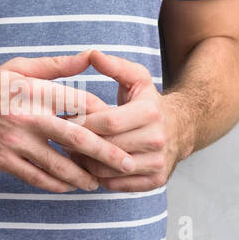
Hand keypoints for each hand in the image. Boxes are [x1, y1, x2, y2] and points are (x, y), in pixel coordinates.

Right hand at [0, 50, 138, 192]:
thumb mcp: (18, 68)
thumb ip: (55, 66)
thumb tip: (89, 56)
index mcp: (33, 90)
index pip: (80, 103)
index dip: (103, 116)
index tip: (119, 126)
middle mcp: (26, 116)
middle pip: (77, 138)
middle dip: (106, 153)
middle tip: (126, 163)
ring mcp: (15, 141)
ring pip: (59, 164)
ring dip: (83, 176)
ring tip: (98, 182)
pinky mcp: (4, 161)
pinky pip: (37, 178)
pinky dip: (57, 185)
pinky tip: (69, 186)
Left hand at [64, 50, 184, 190]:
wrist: (179, 128)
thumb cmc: (148, 100)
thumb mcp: (136, 78)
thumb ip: (114, 65)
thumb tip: (92, 54)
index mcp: (150, 113)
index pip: (108, 122)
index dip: (82, 121)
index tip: (63, 118)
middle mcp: (157, 140)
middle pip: (107, 146)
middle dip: (79, 142)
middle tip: (59, 137)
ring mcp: (158, 163)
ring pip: (108, 169)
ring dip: (84, 162)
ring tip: (71, 150)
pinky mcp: (155, 181)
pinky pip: (116, 185)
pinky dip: (98, 176)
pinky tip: (88, 163)